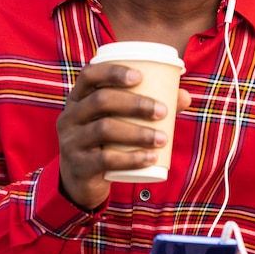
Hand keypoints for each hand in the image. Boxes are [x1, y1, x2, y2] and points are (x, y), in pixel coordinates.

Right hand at [56, 62, 190, 210]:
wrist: (79, 182)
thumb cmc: (105, 142)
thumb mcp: (117, 121)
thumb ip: (148, 108)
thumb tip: (185, 96)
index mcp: (77, 98)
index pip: (88, 75)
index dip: (112, 72)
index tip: (140, 76)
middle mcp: (69, 117)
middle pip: (100, 101)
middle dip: (135, 103)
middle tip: (162, 110)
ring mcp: (70, 142)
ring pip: (104, 129)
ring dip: (138, 132)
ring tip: (164, 138)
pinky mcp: (78, 166)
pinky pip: (105, 160)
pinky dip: (131, 158)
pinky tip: (151, 158)